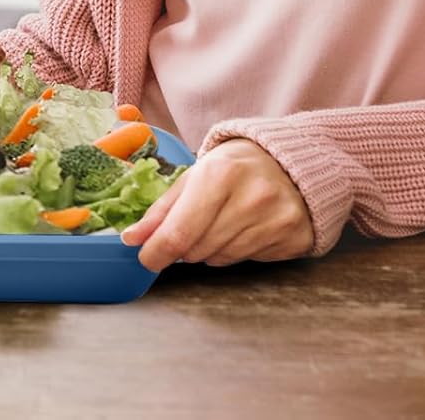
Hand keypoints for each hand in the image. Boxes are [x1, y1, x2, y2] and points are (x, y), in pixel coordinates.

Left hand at [120, 139, 313, 269]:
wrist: (291, 162)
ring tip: (218, 222)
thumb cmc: (234, 166)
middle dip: (183, 246)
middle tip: (189, 226)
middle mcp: (250, 199)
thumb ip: (162, 209)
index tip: (146, 258)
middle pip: (196, 249)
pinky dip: (234, 251)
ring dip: (207, 249)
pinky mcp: (292, 240)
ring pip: (219, 259)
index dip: (156, 252)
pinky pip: (245, 260)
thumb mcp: (195, 175)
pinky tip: (242, 228)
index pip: (179, 232)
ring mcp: (275, 221)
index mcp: (219, 174)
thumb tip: (132, 238)